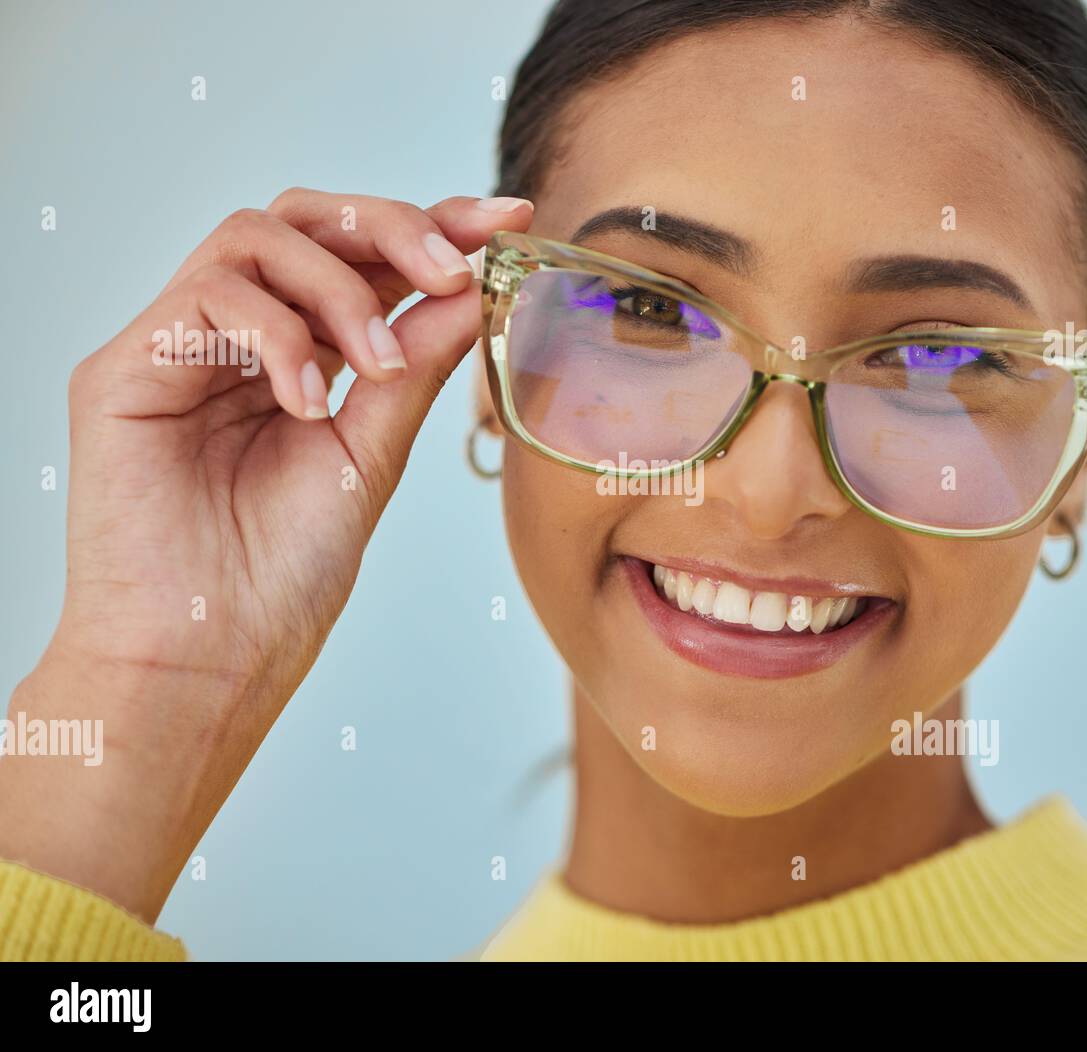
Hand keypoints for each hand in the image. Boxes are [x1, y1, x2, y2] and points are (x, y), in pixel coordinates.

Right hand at [0, 189, 532, 921]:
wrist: (211, 658)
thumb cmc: (282, 576)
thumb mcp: (371, 454)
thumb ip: (414, 367)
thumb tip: (472, 289)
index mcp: (298, 359)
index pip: (361, 260)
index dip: (433, 226)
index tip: (507, 217)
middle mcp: (236, 341)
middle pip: (305, 219)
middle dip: (392, 228)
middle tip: (453, 270)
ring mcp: (177, 347)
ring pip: (255, 237)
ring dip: (338, 287)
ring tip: (375, 365)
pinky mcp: (123, 368)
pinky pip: (205, 295)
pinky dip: (274, 332)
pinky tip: (307, 398)